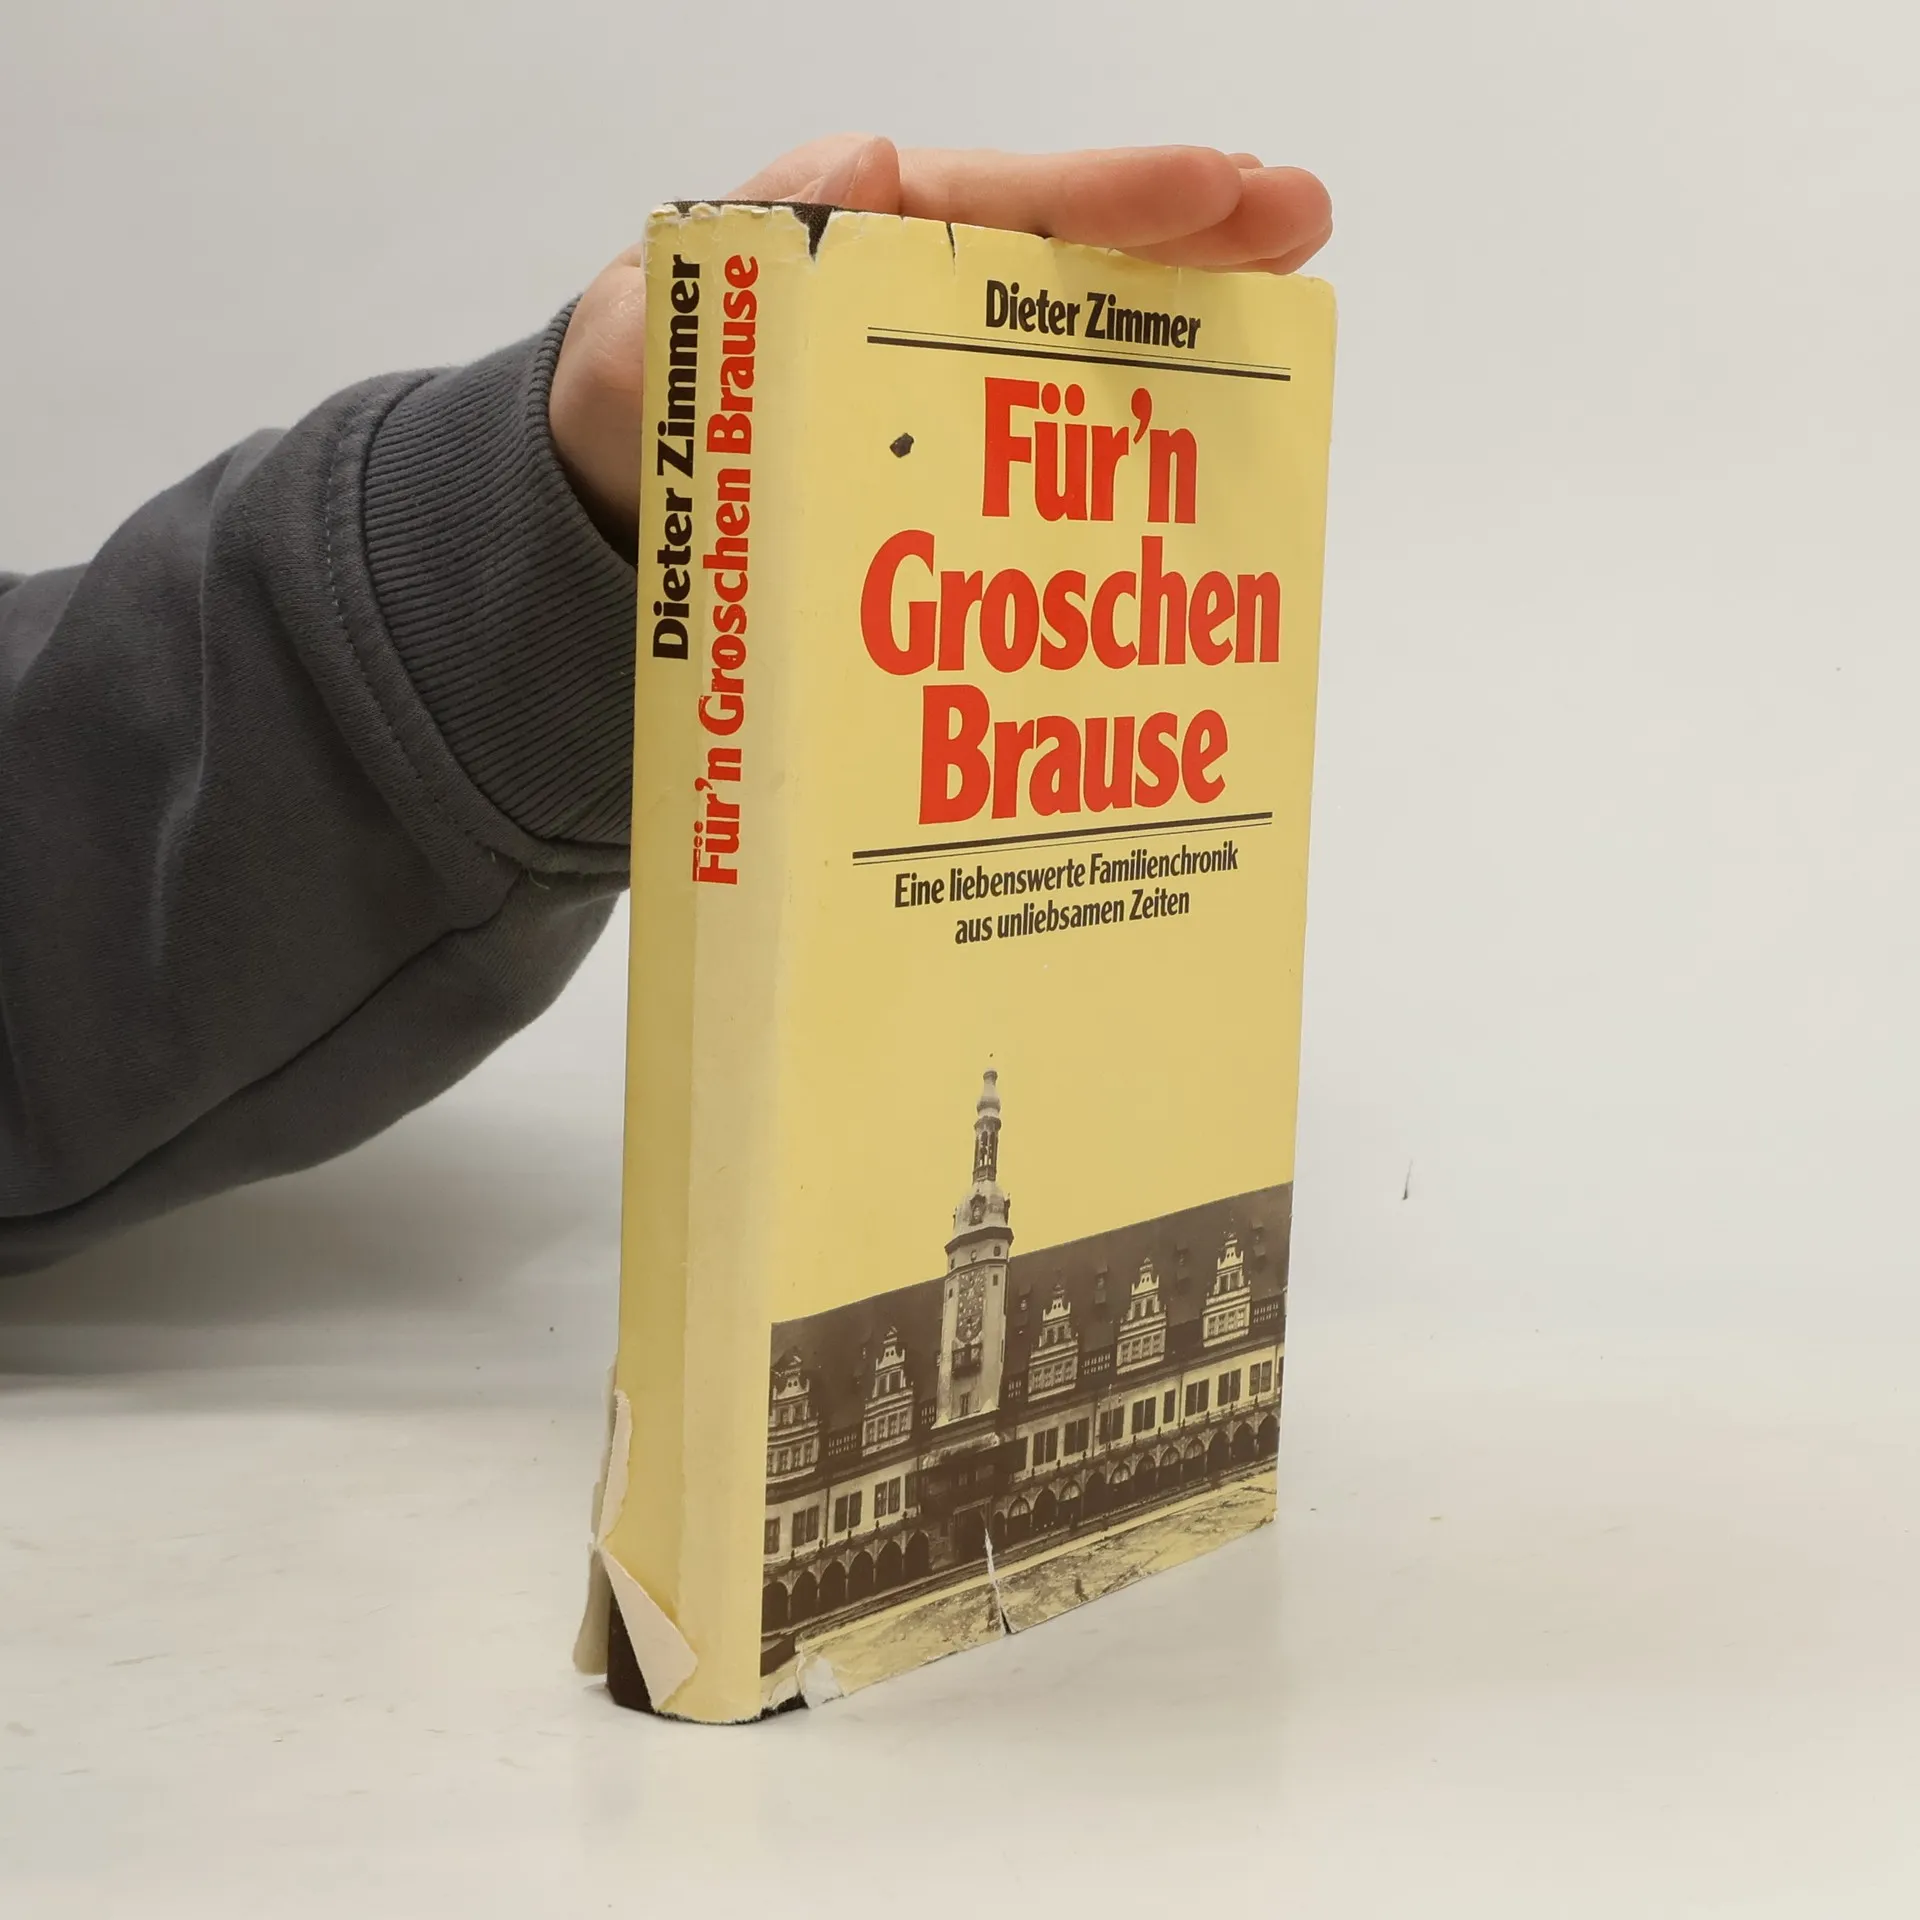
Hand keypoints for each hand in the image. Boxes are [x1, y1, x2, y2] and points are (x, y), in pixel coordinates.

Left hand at [549, 136, 1332, 550]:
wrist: (606, 529)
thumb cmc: (629, 412)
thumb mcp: (645, 332)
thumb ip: (733, 265)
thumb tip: (863, 171)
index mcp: (861, 245)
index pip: (1006, 207)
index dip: (1116, 197)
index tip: (1219, 187)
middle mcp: (923, 312)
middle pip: (1076, 263)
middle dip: (1192, 238)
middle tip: (1303, 223)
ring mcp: (949, 401)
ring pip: (1084, 355)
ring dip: (1189, 336)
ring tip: (1290, 319)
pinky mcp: (954, 484)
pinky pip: (1052, 467)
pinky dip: (1129, 464)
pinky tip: (1203, 476)